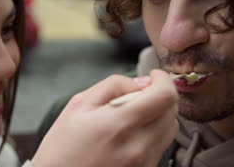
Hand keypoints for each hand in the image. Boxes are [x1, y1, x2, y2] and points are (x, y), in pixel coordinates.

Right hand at [31, 69, 178, 166]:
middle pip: (172, 112)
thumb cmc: (62, 147)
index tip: (153, 76)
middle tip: (140, 94)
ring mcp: (143, 162)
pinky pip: (161, 146)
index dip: (163, 79)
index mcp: (119, 124)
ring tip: (134, 115)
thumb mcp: (78, 105)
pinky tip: (131, 133)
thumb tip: (140, 81)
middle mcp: (138, 146)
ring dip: (159, 115)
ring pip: (170, 129)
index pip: (164, 96)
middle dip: (160, 96)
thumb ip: (112, 86)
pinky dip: (153, 133)